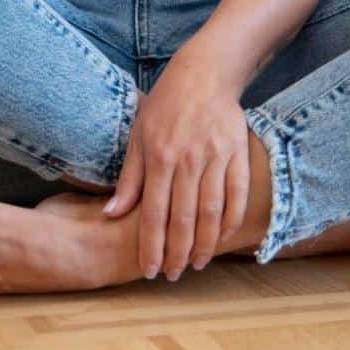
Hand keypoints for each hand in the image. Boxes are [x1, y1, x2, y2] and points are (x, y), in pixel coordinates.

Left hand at [102, 59, 250, 279]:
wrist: (203, 74)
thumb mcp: (137, 137)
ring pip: (212, 212)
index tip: (151, 271)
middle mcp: (187, 159)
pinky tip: (223, 239)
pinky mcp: (238, 153)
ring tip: (197, 264)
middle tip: (174, 275)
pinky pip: (238, 195)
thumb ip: (129, 179)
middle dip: (178, 253)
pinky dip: (232, 221)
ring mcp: (216, 156)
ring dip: (205, 244)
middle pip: (183, 219)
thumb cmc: (164, 107)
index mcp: (158, 156)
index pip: (153, 213)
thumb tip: (111, 214)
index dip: (152, 246)